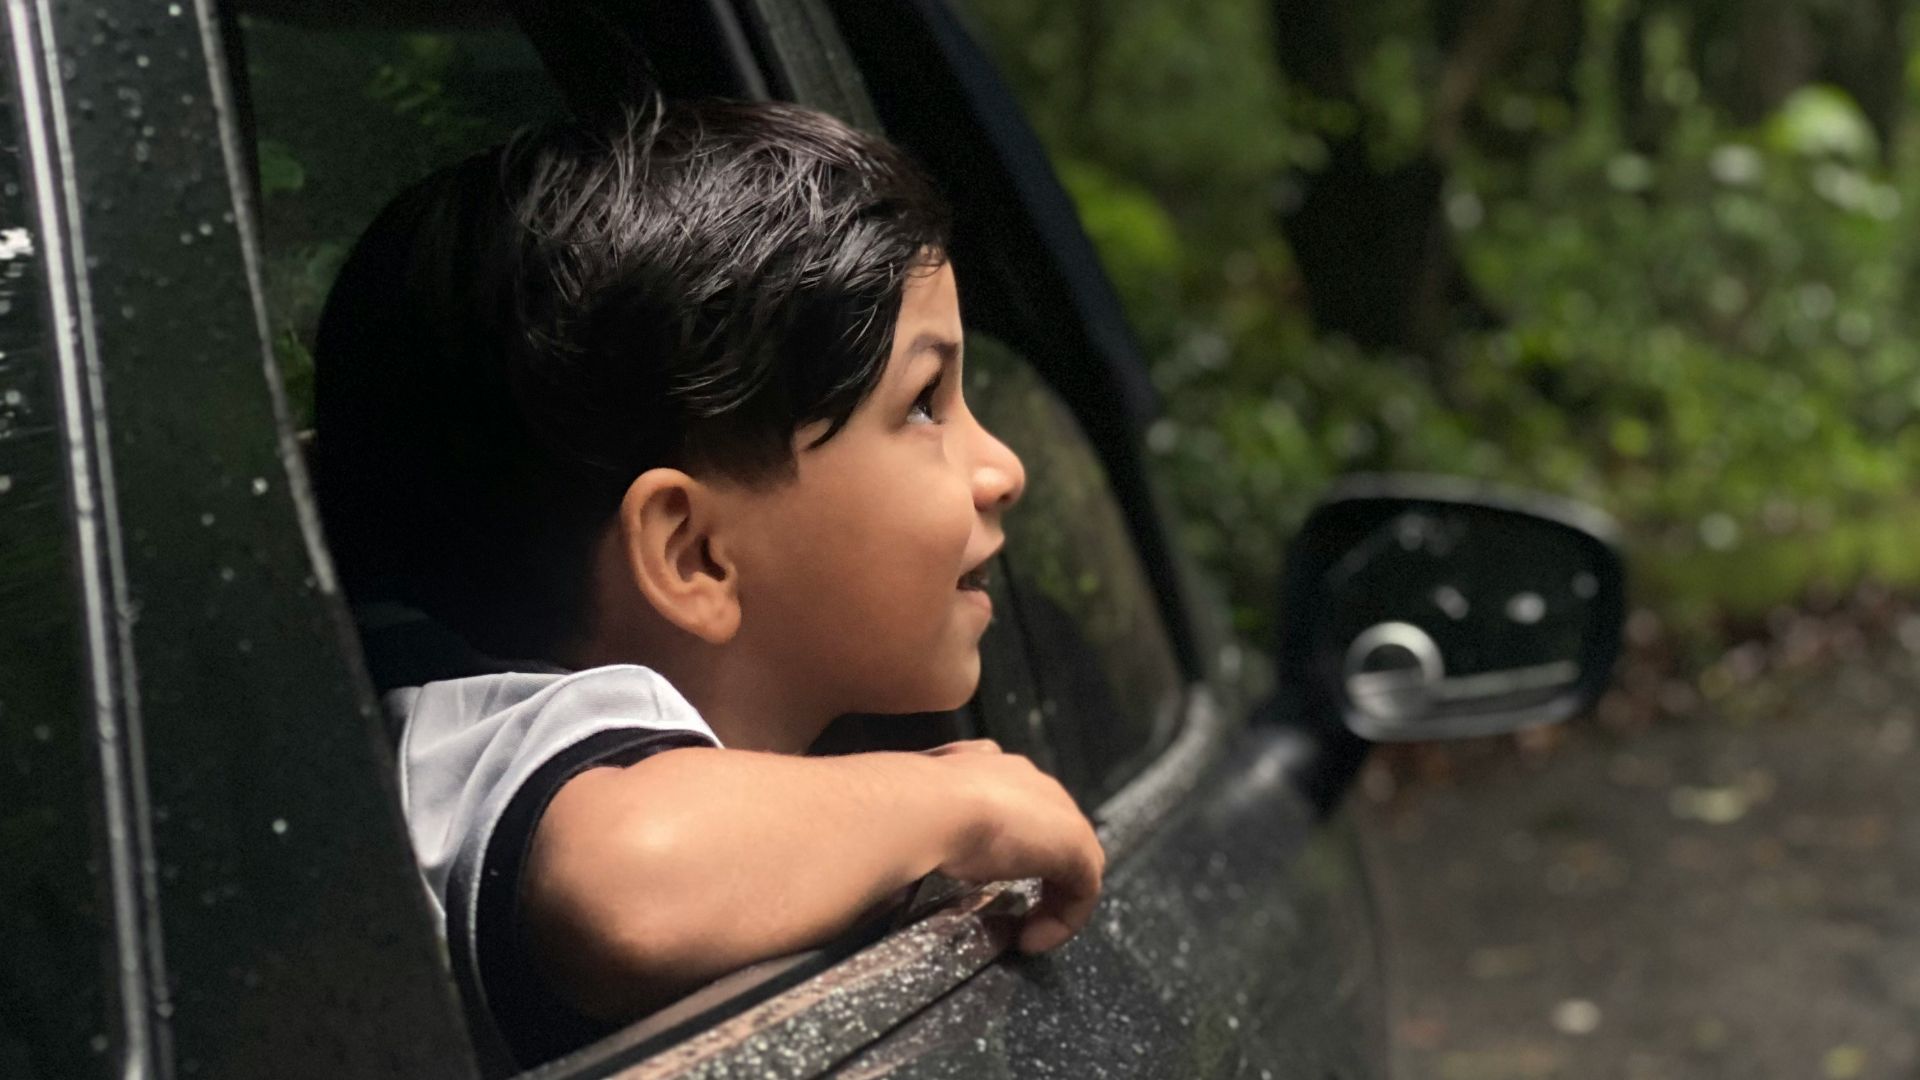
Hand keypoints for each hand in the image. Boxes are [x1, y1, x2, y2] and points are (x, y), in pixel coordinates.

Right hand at [920, 740, 1103, 953]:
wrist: (930, 806)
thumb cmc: (909, 808)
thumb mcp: (910, 814)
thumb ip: (918, 821)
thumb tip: (904, 846)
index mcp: (986, 764)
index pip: (1008, 799)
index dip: (1000, 838)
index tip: (977, 870)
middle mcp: (1026, 779)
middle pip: (1046, 829)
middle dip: (1033, 868)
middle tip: (1006, 907)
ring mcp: (1056, 810)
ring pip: (1070, 861)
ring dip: (1050, 900)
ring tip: (1023, 930)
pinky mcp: (1075, 846)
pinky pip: (1083, 890)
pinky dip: (1062, 921)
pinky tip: (1030, 938)